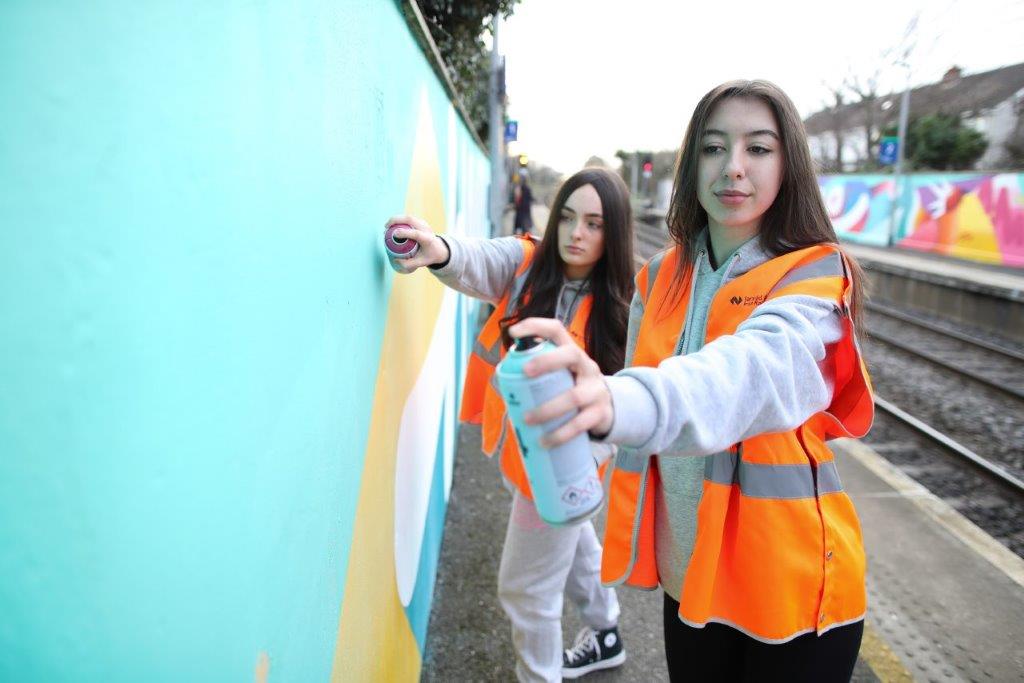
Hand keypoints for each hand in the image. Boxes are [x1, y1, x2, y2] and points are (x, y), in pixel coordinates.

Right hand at [384, 215, 450, 272]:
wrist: (439, 249)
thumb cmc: (429, 256)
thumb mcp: (421, 263)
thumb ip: (408, 264)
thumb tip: (395, 260)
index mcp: (428, 239)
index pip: (416, 234)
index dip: (405, 233)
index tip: (394, 234)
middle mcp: (426, 229)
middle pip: (410, 219)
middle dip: (396, 220)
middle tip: (386, 227)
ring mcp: (424, 223)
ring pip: (408, 217)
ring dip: (396, 219)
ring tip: (387, 225)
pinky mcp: (420, 222)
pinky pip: (408, 218)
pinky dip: (399, 220)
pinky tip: (392, 225)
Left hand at [507, 317, 614, 447]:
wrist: (610, 410)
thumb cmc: (574, 388)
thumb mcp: (563, 375)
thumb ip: (541, 374)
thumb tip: (502, 380)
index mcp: (573, 353)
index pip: (556, 331)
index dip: (535, 326)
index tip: (513, 332)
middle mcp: (587, 366)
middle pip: (571, 355)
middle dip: (547, 361)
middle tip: (525, 372)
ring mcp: (596, 390)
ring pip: (573, 397)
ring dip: (547, 409)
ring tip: (527, 419)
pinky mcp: (600, 413)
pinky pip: (580, 424)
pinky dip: (560, 434)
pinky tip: (545, 441)